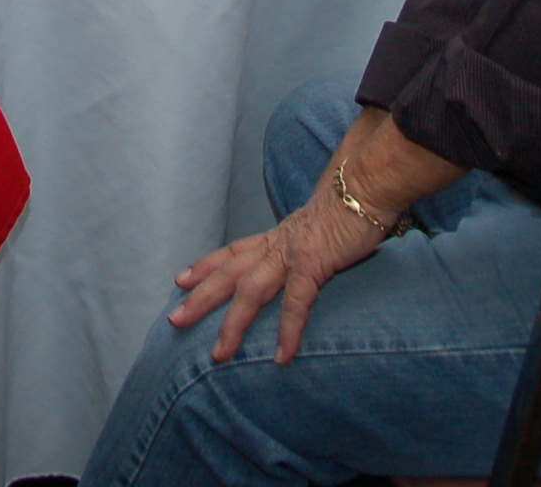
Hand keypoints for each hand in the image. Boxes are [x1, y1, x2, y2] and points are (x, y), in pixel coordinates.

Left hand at [168, 196, 385, 364]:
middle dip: (200, 298)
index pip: (233, 252)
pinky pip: (296, 302)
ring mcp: (291, 254)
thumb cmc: (348, 206)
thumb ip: (304, 244)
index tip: (181, 280)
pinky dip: (287, 330)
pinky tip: (282, 355)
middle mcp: (276, 244)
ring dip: (232, 324)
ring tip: (219, 353)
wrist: (365, 185)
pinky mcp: (314, 263)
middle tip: (175, 320)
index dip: (206, 266)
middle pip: (229, 274)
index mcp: (276, 237)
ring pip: (250, 291)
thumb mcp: (316, 228)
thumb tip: (306, 257)